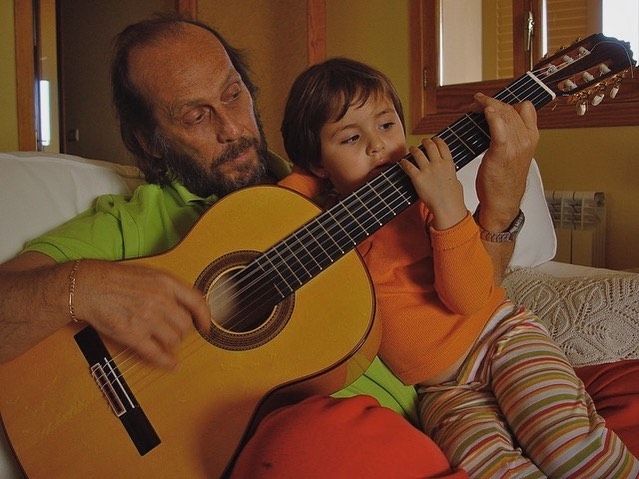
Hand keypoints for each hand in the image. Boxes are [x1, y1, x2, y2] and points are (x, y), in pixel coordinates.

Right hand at [74, 260, 210, 368]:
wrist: (88, 286)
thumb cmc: (117, 279)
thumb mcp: (149, 273)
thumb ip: (170, 288)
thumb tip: (189, 305)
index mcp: (166, 282)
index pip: (197, 301)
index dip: (205, 316)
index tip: (206, 326)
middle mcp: (160, 300)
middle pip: (186, 324)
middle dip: (183, 331)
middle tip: (174, 331)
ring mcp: (147, 318)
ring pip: (174, 340)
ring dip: (172, 343)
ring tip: (164, 340)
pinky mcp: (132, 335)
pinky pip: (156, 353)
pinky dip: (167, 362)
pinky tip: (172, 364)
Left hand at [400, 137, 466, 229]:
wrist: (447, 207)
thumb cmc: (453, 198)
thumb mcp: (456, 182)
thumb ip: (451, 175)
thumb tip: (449, 174)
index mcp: (449, 164)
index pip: (442, 145)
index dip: (437, 140)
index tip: (434, 139)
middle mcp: (437, 164)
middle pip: (429, 145)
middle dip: (425, 142)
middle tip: (422, 142)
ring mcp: (427, 170)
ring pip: (417, 152)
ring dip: (413, 149)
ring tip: (411, 149)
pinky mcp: (417, 178)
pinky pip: (408, 166)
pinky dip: (404, 163)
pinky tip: (402, 162)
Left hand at [473, 93, 538, 230]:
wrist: (503, 201)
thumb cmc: (504, 180)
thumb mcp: (515, 155)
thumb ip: (511, 137)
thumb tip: (497, 121)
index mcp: (532, 138)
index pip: (524, 107)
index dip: (506, 101)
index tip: (491, 102)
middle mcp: (526, 139)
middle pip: (509, 109)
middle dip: (491, 102)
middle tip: (475, 102)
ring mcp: (516, 145)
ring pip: (502, 113)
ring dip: (485, 105)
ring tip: (473, 105)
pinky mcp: (502, 151)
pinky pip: (498, 125)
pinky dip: (490, 113)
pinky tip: (482, 109)